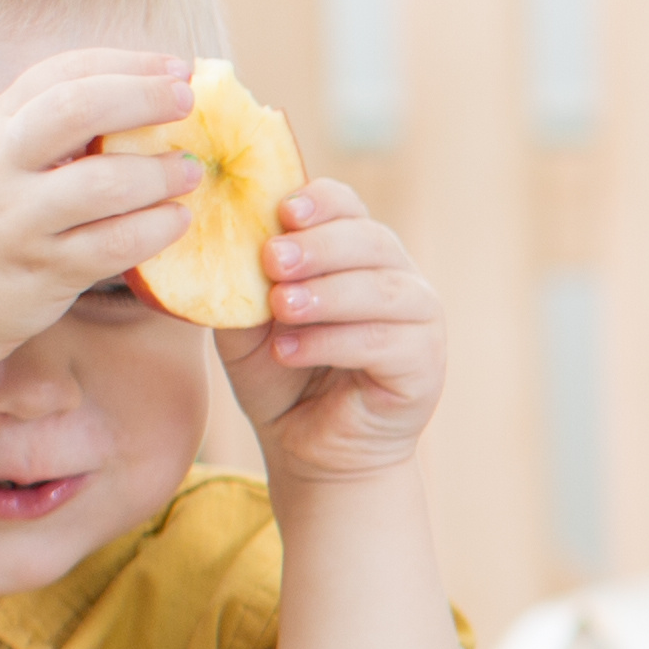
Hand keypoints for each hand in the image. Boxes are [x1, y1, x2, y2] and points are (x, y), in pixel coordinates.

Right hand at [0, 49, 213, 368]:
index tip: (177, 67)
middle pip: (74, 110)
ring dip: (158, 173)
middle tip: (189, 102)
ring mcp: (18, 220)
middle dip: (141, 98)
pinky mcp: (43, 271)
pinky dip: (155, 229)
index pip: (59, 73)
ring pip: (100, 184)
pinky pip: (111, 245)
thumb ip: (52, 126)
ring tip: (191, 172)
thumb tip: (150, 93)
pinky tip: (178, 220)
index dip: (125, 63)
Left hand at [221, 183, 442, 481]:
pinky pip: (384, 342)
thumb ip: (242, 286)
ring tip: (280, 308)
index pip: (349, 208)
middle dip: (319, 246)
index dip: (321, 202)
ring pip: (383, 289)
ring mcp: (420, 321)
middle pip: (372, 240)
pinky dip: (332, 342)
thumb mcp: (247, 325)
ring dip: (328, 294)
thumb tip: (222, 245)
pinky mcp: (426, 365)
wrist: (310, 447)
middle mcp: (397, 279)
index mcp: (356, 256)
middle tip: (271, 260)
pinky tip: (289, 352)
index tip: (282, 211)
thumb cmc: (282, 377)